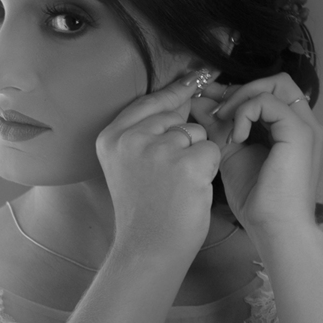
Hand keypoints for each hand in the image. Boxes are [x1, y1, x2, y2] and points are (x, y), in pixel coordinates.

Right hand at [96, 71, 221, 264]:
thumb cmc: (144, 210)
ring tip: (177, 186)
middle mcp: (132, 139)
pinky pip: (211, 150)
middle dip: (184, 140)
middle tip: (168, 177)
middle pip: (176, 117)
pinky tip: (191, 190)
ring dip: (196, 155)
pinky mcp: (187, 163)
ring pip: (196, 133)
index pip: (149, 102)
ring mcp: (159, 150)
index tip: (198, 74)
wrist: (148, 249)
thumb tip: (186, 93)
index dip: (175, 91)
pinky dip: (208, 169)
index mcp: (111, 138)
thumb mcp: (129, 165)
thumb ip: (147, 131)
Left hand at [190, 74, 322, 243]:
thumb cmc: (258, 202)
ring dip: (242, 98)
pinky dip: (245, 113)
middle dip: (241, 89)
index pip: (269, 93)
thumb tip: (200, 103)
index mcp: (292, 130)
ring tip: (224, 124)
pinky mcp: (299, 132)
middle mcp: (304, 123)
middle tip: (217, 109)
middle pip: (277, 82)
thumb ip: (218, 128)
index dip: (238, 93)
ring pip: (275, 84)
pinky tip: (236, 138)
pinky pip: (268, 102)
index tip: (211, 102)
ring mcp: (306, 126)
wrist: (276, 230)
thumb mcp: (231, 156)